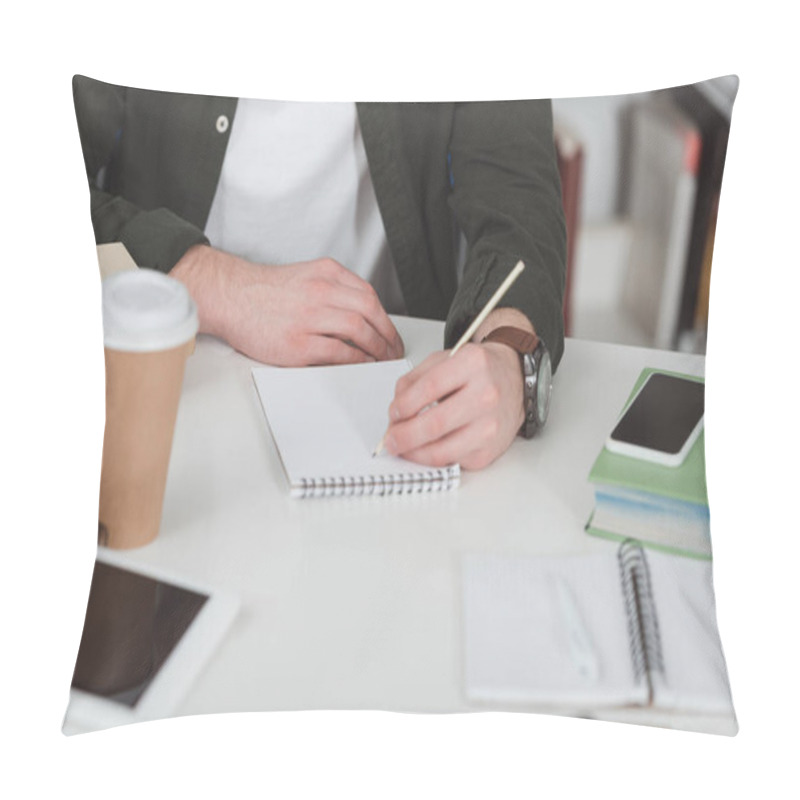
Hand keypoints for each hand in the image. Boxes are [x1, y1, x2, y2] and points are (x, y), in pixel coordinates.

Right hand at [171, 245, 403, 365]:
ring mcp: (309, 317)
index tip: (391, 333)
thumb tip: (364, 315)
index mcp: (325, 273)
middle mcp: (320, 291)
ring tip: (382, 360)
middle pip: (369, 313)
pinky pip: (339, 353)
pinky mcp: (299, 343)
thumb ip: (335, 289)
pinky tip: (362, 364)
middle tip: (393, 350)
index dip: (386, 318)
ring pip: (358, 331)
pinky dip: (357, 360)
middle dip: (387, 336)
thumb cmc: (265, 292)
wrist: (231, 297)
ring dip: (376, 349)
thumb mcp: (306, 276)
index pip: (369, 295)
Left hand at [383, 338, 524, 470]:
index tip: (393, 414)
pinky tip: (426, 450)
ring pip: (442, 451)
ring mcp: (491, 425)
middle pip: (435, 424)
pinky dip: (433, 459)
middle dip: (404, 436)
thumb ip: (415, 381)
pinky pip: (453, 462)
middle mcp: (486, 394)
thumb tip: (395, 413)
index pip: (429, 388)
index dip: (404, 405)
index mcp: (473, 364)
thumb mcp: (445, 360)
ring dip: (415, 453)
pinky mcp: (491, 450)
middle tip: (390, 440)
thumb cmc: (478, 372)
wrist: (514, 381)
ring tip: (403, 449)